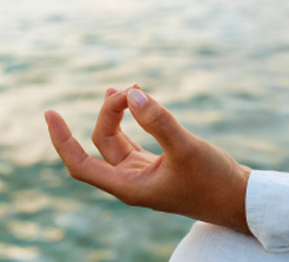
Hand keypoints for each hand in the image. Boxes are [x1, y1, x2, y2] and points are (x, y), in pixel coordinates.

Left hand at [45, 85, 251, 232]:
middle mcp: (131, 181)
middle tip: (131, 88)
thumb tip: (131, 95)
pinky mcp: (159, 165)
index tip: (50, 113)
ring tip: (125, 89)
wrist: (238, 199)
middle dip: (109, 113)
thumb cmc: (214, 181)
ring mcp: (144, 173)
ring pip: (117, 141)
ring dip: (117, 115)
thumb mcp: (186, 148)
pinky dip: (132, 121)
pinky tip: (135, 103)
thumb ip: (159, 121)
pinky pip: (133, 141)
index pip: (80, 165)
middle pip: (102, 144)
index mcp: (129, 186)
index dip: (61, 140)